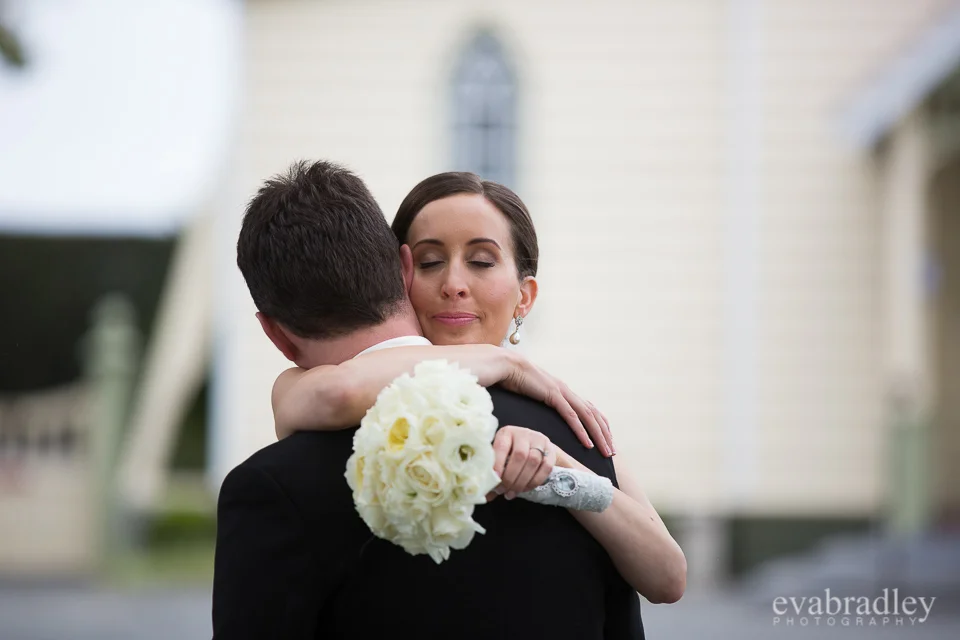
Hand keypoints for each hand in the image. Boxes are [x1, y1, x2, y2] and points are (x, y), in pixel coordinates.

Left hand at [488, 426, 556, 500]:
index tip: (494, 479)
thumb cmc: (511, 454)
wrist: (534, 447)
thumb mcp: (500, 458)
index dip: (498, 464)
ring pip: (533, 461)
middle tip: (503, 491)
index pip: (502, 446)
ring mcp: (539, 440)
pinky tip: (525, 488)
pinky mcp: (551, 450)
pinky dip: (535, 481)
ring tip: (512, 493)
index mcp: (506, 433)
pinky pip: (546, 467)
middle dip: (511, 477)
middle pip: (520, 455)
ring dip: (522, 481)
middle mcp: (523, 433)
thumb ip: (493, 474)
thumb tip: (484, 495)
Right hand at [500, 357, 614, 455]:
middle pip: (594, 415)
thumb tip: (544, 415)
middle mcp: (568, 392)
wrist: (507, 366)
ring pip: (587, 417)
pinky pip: (571, 416)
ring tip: (605, 451)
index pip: (589, 410)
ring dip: (598, 435)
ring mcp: (562, 393)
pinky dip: (581, 430)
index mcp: (565, 392)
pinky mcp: (553, 395)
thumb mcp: (535, 395)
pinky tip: (587, 443)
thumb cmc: (517, 382)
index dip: (600, 426)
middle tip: (611, 452)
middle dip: (605, 435)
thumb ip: (543, 403)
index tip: (606, 441)